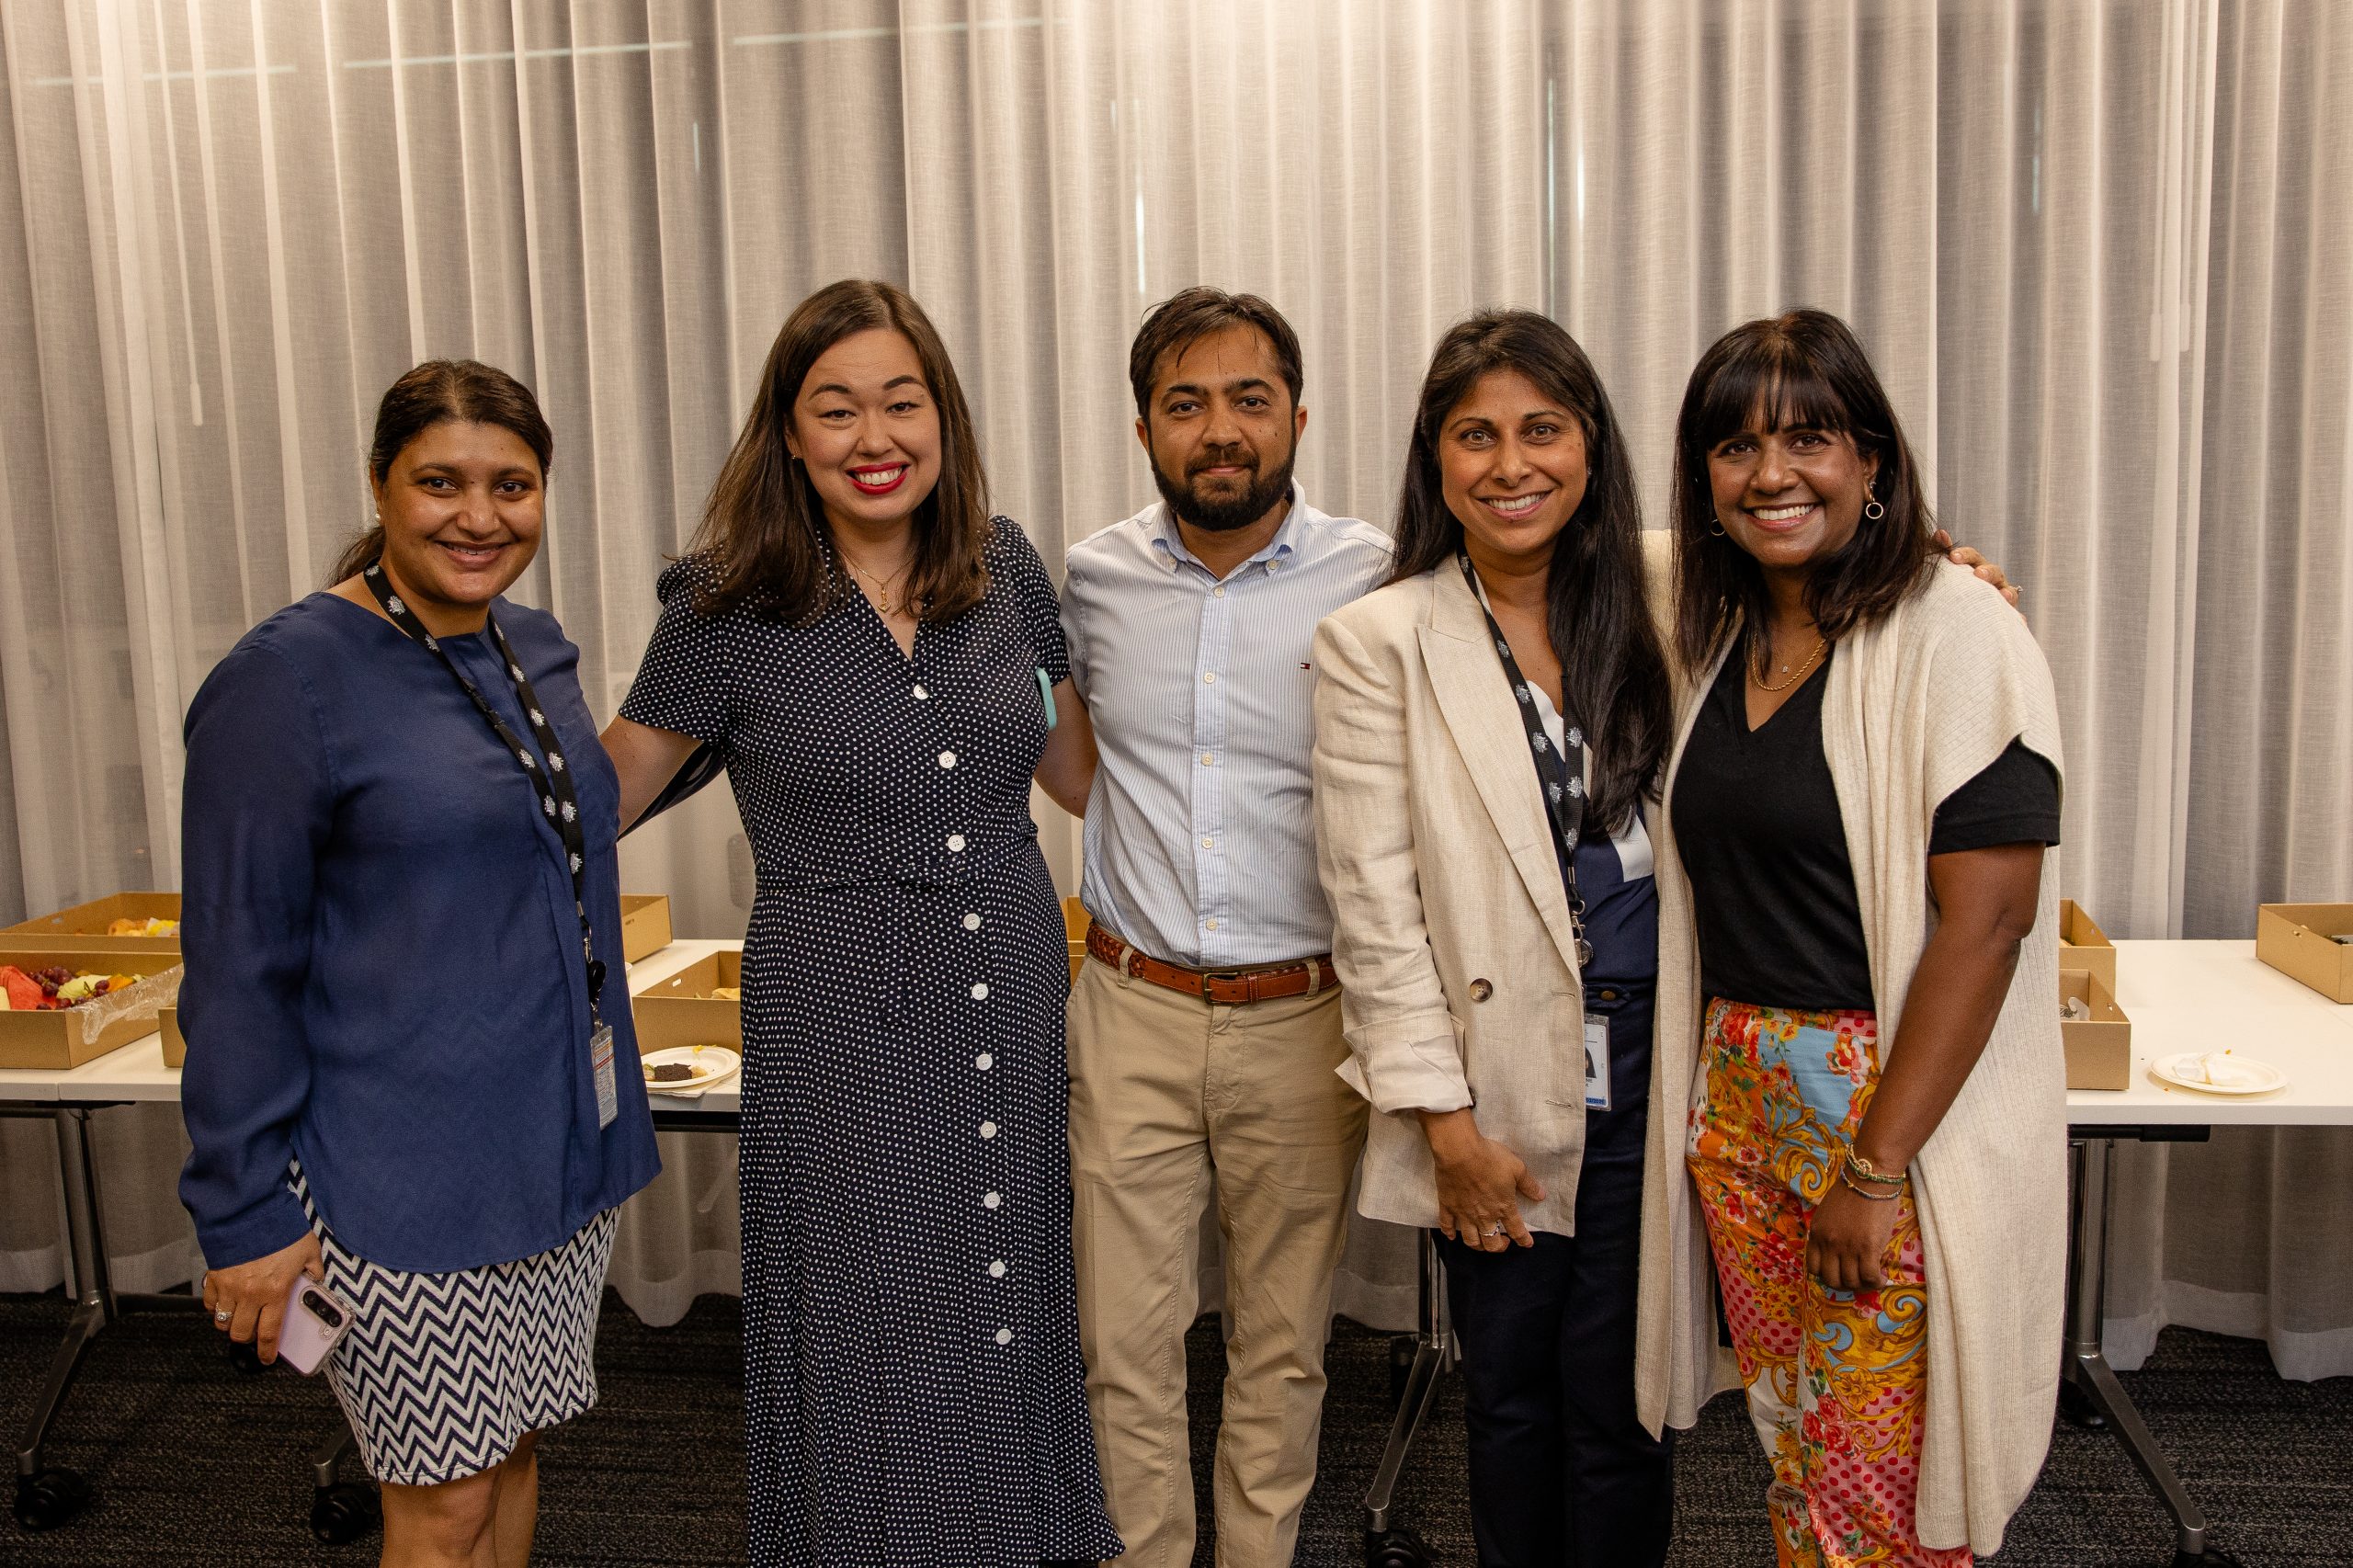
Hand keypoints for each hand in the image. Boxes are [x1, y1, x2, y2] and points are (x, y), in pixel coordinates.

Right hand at [202, 1232, 324, 1364]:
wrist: (250, 1212)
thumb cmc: (281, 1231)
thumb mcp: (308, 1250)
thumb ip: (313, 1270)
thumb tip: (316, 1282)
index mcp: (275, 1292)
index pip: (270, 1332)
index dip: (267, 1351)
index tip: (267, 1358)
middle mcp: (250, 1295)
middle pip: (241, 1333)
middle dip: (247, 1338)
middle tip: (253, 1334)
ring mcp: (229, 1287)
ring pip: (223, 1322)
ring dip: (230, 1325)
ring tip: (239, 1318)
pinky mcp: (214, 1277)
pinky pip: (210, 1304)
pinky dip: (216, 1308)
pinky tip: (225, 1302)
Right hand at [1418, 1108, 1543, 1251]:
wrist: (1460, 1152)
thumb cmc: (1490, 1158)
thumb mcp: (1517, 1168)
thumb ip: (1529, 1185)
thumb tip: (1541, 1196)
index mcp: (1503, 1207)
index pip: (1517, 1231)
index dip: (1523, 1240)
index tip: (1527, 1244)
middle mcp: (1484, 1216)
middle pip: (1492, 1243)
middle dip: (1499, 1247)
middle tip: (1503, 1242)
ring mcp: (1464, 1214)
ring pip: (1470, 1240)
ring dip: (1477, 1246)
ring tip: (1481, 1243)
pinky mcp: (1447, 1207)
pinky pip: (1446, 1226)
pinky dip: (1449, 1233)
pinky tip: (1451, 1236)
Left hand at [1804, 1182, 1901, 1291]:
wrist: (1869, 1177)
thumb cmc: (1853, 1191)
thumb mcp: (1829, 1214)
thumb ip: (1829, 1233)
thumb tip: (1839, 1253)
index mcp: (1817, 1234)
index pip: (1814, 1268)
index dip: (1827, 1275)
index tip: (1840, 1273)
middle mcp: (1828, 1243)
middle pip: (1831, 1280)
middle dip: (1845, 1285)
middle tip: (1857, 1280)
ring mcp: (1847, 1247)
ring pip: (1851, 1281)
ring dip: (1862, 1285)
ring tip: (1873, 1278)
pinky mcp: (1868, 1248)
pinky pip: (1870, 1277)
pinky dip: (1876, 1282)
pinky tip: (1882, 1278)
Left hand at [1933, 529, 2020, 609]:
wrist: (1966, 616)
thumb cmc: (1958, 588)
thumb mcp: (1951, 571)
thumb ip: (1943, 552)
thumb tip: (1939, 533)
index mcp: (1976, 567)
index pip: (1972, 557)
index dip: (1964, 555)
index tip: (1953, 557)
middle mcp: (1993, 579)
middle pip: (1993, 572)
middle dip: (1987, 572)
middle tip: (1979, 574)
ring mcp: (2003, 596)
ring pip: (2009, 592)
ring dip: (2008, 593)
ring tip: (2004, 595)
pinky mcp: (2009, 614)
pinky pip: (2015, 616)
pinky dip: (2018, 617)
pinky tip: (2020, 620)